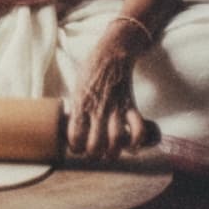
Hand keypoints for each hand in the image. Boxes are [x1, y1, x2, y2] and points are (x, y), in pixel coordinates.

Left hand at [66, 23, 148, 161]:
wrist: (113, 53)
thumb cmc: (91, 70)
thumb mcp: (76, 87)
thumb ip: (75, 107)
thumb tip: (69, 125)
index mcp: (81, 104)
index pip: (75, 136)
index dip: (75, 147)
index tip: (78, 147)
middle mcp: (97, 109)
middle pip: (95, 145)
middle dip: (94, 155)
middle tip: (95, 153)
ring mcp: (116, 108)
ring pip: (116, 141)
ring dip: (114, 153)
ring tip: (111, 154)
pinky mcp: (131, 106)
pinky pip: (138, 129)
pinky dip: (137, 142)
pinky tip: (132, 146)